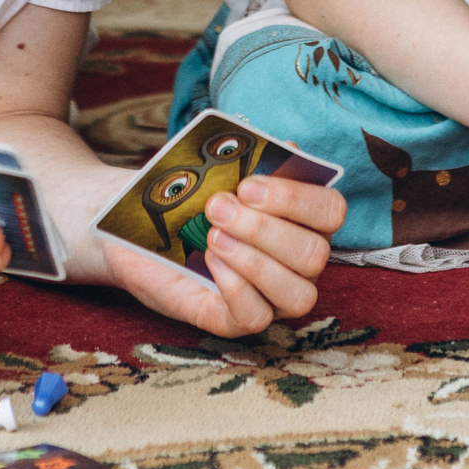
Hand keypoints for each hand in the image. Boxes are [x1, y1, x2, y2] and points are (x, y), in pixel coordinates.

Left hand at [104, 176, 344, 336]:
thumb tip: (289, 149)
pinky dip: (235, 287)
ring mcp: (273, 295)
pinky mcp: (238, 320)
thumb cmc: (187, 196)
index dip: (296, 198)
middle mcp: (298, 261)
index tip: (247, 185)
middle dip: (265, 229)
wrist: (137, 229)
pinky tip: (210, 262)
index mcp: (303, 218)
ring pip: (297, 294)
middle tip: (219, 207)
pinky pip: (257, 316)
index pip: (330, 210)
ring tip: (214, 236)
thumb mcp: (216, 169)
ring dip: (255, 261)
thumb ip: (253, 157)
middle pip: (315, 254)